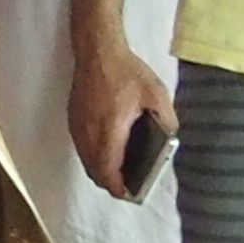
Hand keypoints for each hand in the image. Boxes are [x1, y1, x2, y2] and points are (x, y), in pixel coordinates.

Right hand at [69, 40, 174, 196]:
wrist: (97, 49)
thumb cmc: (127, 72)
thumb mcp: (157, 95)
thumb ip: (167, 122)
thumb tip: (170, 140)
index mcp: (110, 131)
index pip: (108, 174)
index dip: (120, 190)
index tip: (134, 194)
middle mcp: (89, 133)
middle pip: (95, 173)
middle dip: (111, 183)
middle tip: (131, 184)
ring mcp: (78, 125)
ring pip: (86, 161)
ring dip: (101, 170)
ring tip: (121, 170)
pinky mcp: (73, 117)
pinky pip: (81, 147)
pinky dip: (93, 156)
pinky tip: (108, 149)